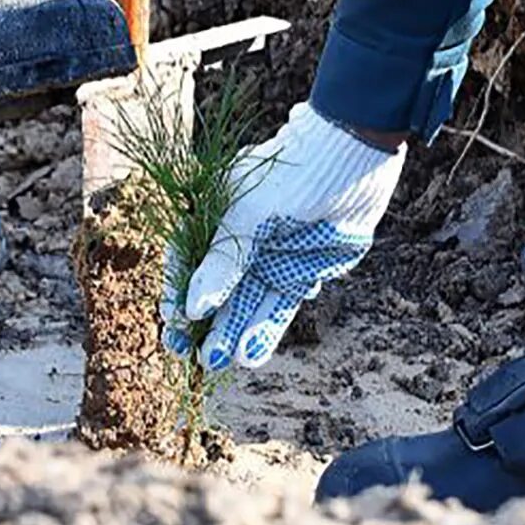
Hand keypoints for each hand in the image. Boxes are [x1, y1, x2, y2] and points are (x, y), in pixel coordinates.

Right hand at [163, 104, 405, 371]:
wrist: (353, 161)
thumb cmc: (293, 176)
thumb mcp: (249, 217)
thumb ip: (221, 265)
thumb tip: (192, 310)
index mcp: (218, 212)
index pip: (189, 257)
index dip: (179, 291)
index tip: (172, 322)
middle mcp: (243, 238)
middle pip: (217, 288)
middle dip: (204, 323)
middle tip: (189, 355)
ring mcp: (272, 256)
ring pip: (247, 302)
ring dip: (232, 332)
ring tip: (217, 363)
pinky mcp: (301, 271)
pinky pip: (279, 306)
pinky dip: (265, 330)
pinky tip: (250, 356)